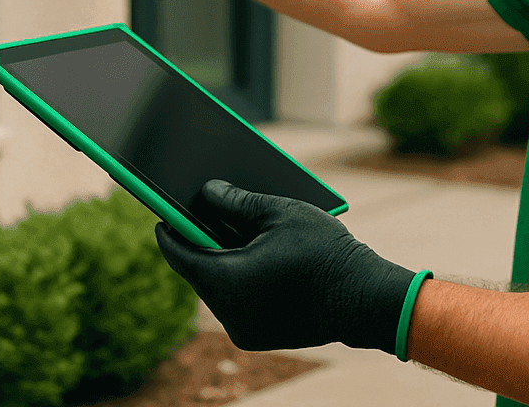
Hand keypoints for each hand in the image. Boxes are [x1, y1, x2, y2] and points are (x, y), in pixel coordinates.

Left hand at [155, 179, 423, 354]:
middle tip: (202, 215)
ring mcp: (243, 329)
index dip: (169, 230)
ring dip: (220, 262)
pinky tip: (252, 257)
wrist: (365, 299)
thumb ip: (237, 201)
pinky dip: (238, 280)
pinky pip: (235, 303)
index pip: (179, 254)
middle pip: (199, 272)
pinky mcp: (258, 336)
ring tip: (231, 233)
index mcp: (228, 280)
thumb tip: (207, 192)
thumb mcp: (280, 212)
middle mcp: (229, 312)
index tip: (163, 212)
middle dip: (200, 243)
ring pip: (217, 289)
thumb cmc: (326, 251)